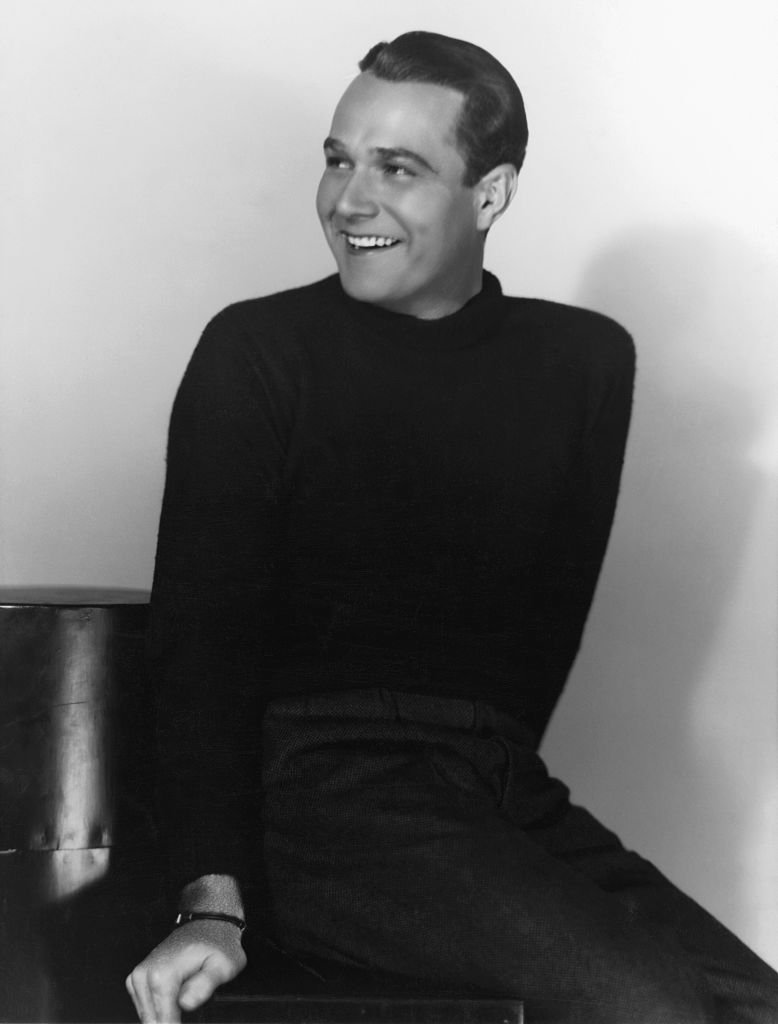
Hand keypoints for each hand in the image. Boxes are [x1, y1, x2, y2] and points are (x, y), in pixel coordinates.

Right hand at [126, 920, 246, 1022]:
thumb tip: (185, 1003)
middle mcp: (145, 974)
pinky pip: (143, 1006)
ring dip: (164, 1017)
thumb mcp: (223, 965)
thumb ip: (204, 985)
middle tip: (192, 1007)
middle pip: (153, 1020)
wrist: (207, 923)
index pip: (164, 1021)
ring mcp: (139, 975)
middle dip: (171, 1022)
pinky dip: (157, 1010)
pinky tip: (174, 1004)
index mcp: (162, 974)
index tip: (193, 1021)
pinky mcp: (138, 977)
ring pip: (147, 1016)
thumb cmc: (217, 944)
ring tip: (185, 1005)